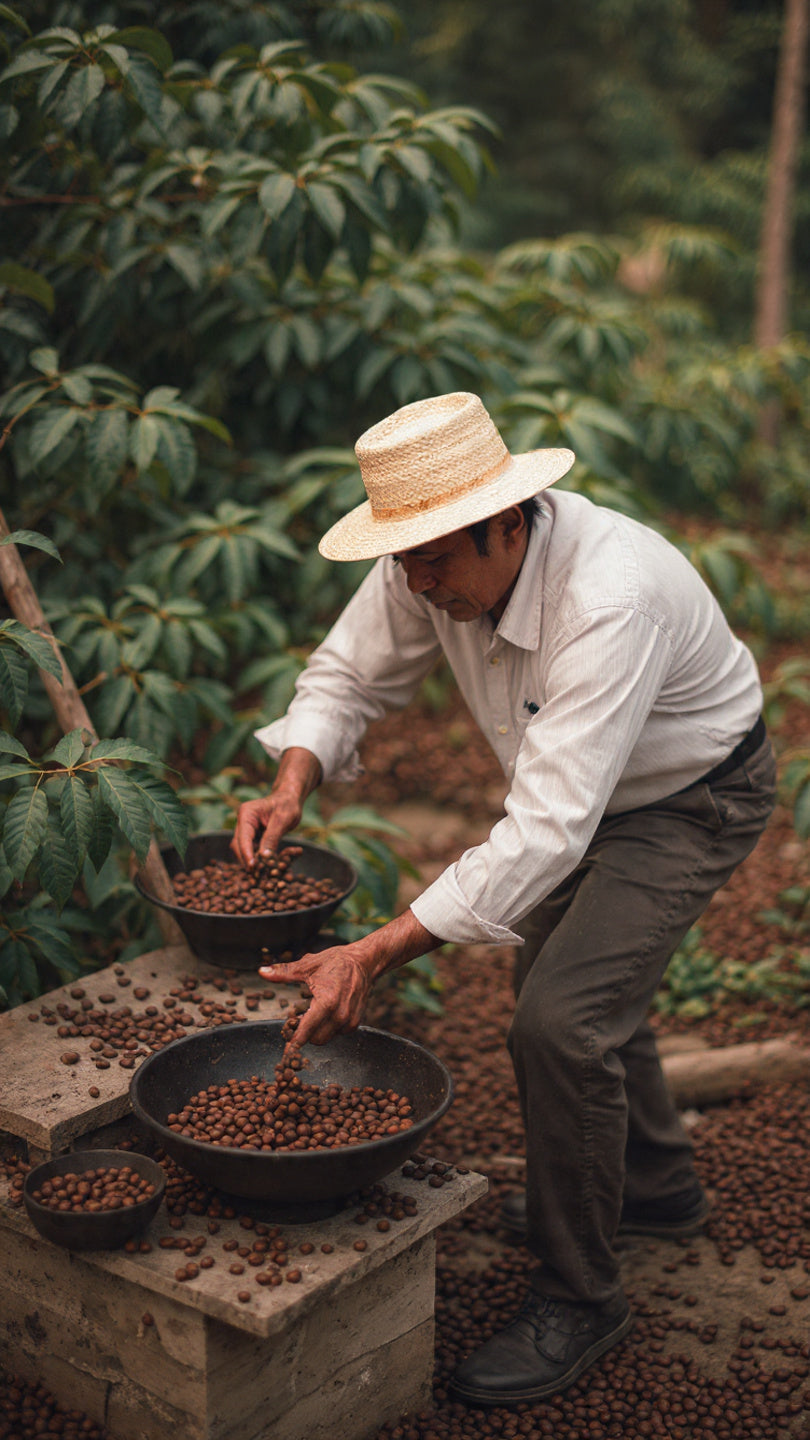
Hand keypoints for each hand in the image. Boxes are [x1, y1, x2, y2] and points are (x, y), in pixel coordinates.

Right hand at [231, 747, 321, 867]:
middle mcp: (243, 822)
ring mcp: (246, 829)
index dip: (246, 853)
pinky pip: (253, 850)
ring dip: (254, 861)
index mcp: (246, 814)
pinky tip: (272, 863)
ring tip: (265, 872)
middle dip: (248, 860)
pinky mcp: (253, 836)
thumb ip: (272, 838)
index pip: (243, 837)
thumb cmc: (288, 804)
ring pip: (245, 850)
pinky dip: (261, 857)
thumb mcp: (282, 820)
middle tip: (258, 875)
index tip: (252, 867)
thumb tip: (264, 857)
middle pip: (239, 846)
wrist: (290, 798)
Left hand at [259, 909, 439, 1046]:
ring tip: (311, 1014)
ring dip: (315, 1032)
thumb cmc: (337, 962)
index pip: (306, 1030)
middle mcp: (340, 1015)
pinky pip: (336, 1033)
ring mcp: (349, 1020)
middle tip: (295, 1021)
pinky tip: (325, 1013)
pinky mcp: (355, 1023)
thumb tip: (262, 972)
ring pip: (325, 1038)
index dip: (294, 1043)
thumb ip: (284, 972)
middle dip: (303, 1034)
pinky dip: (328, 1028)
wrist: (365, 962)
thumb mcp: (308, 965)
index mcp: (326, 1002)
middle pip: (315, 1039)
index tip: (286, 1053)